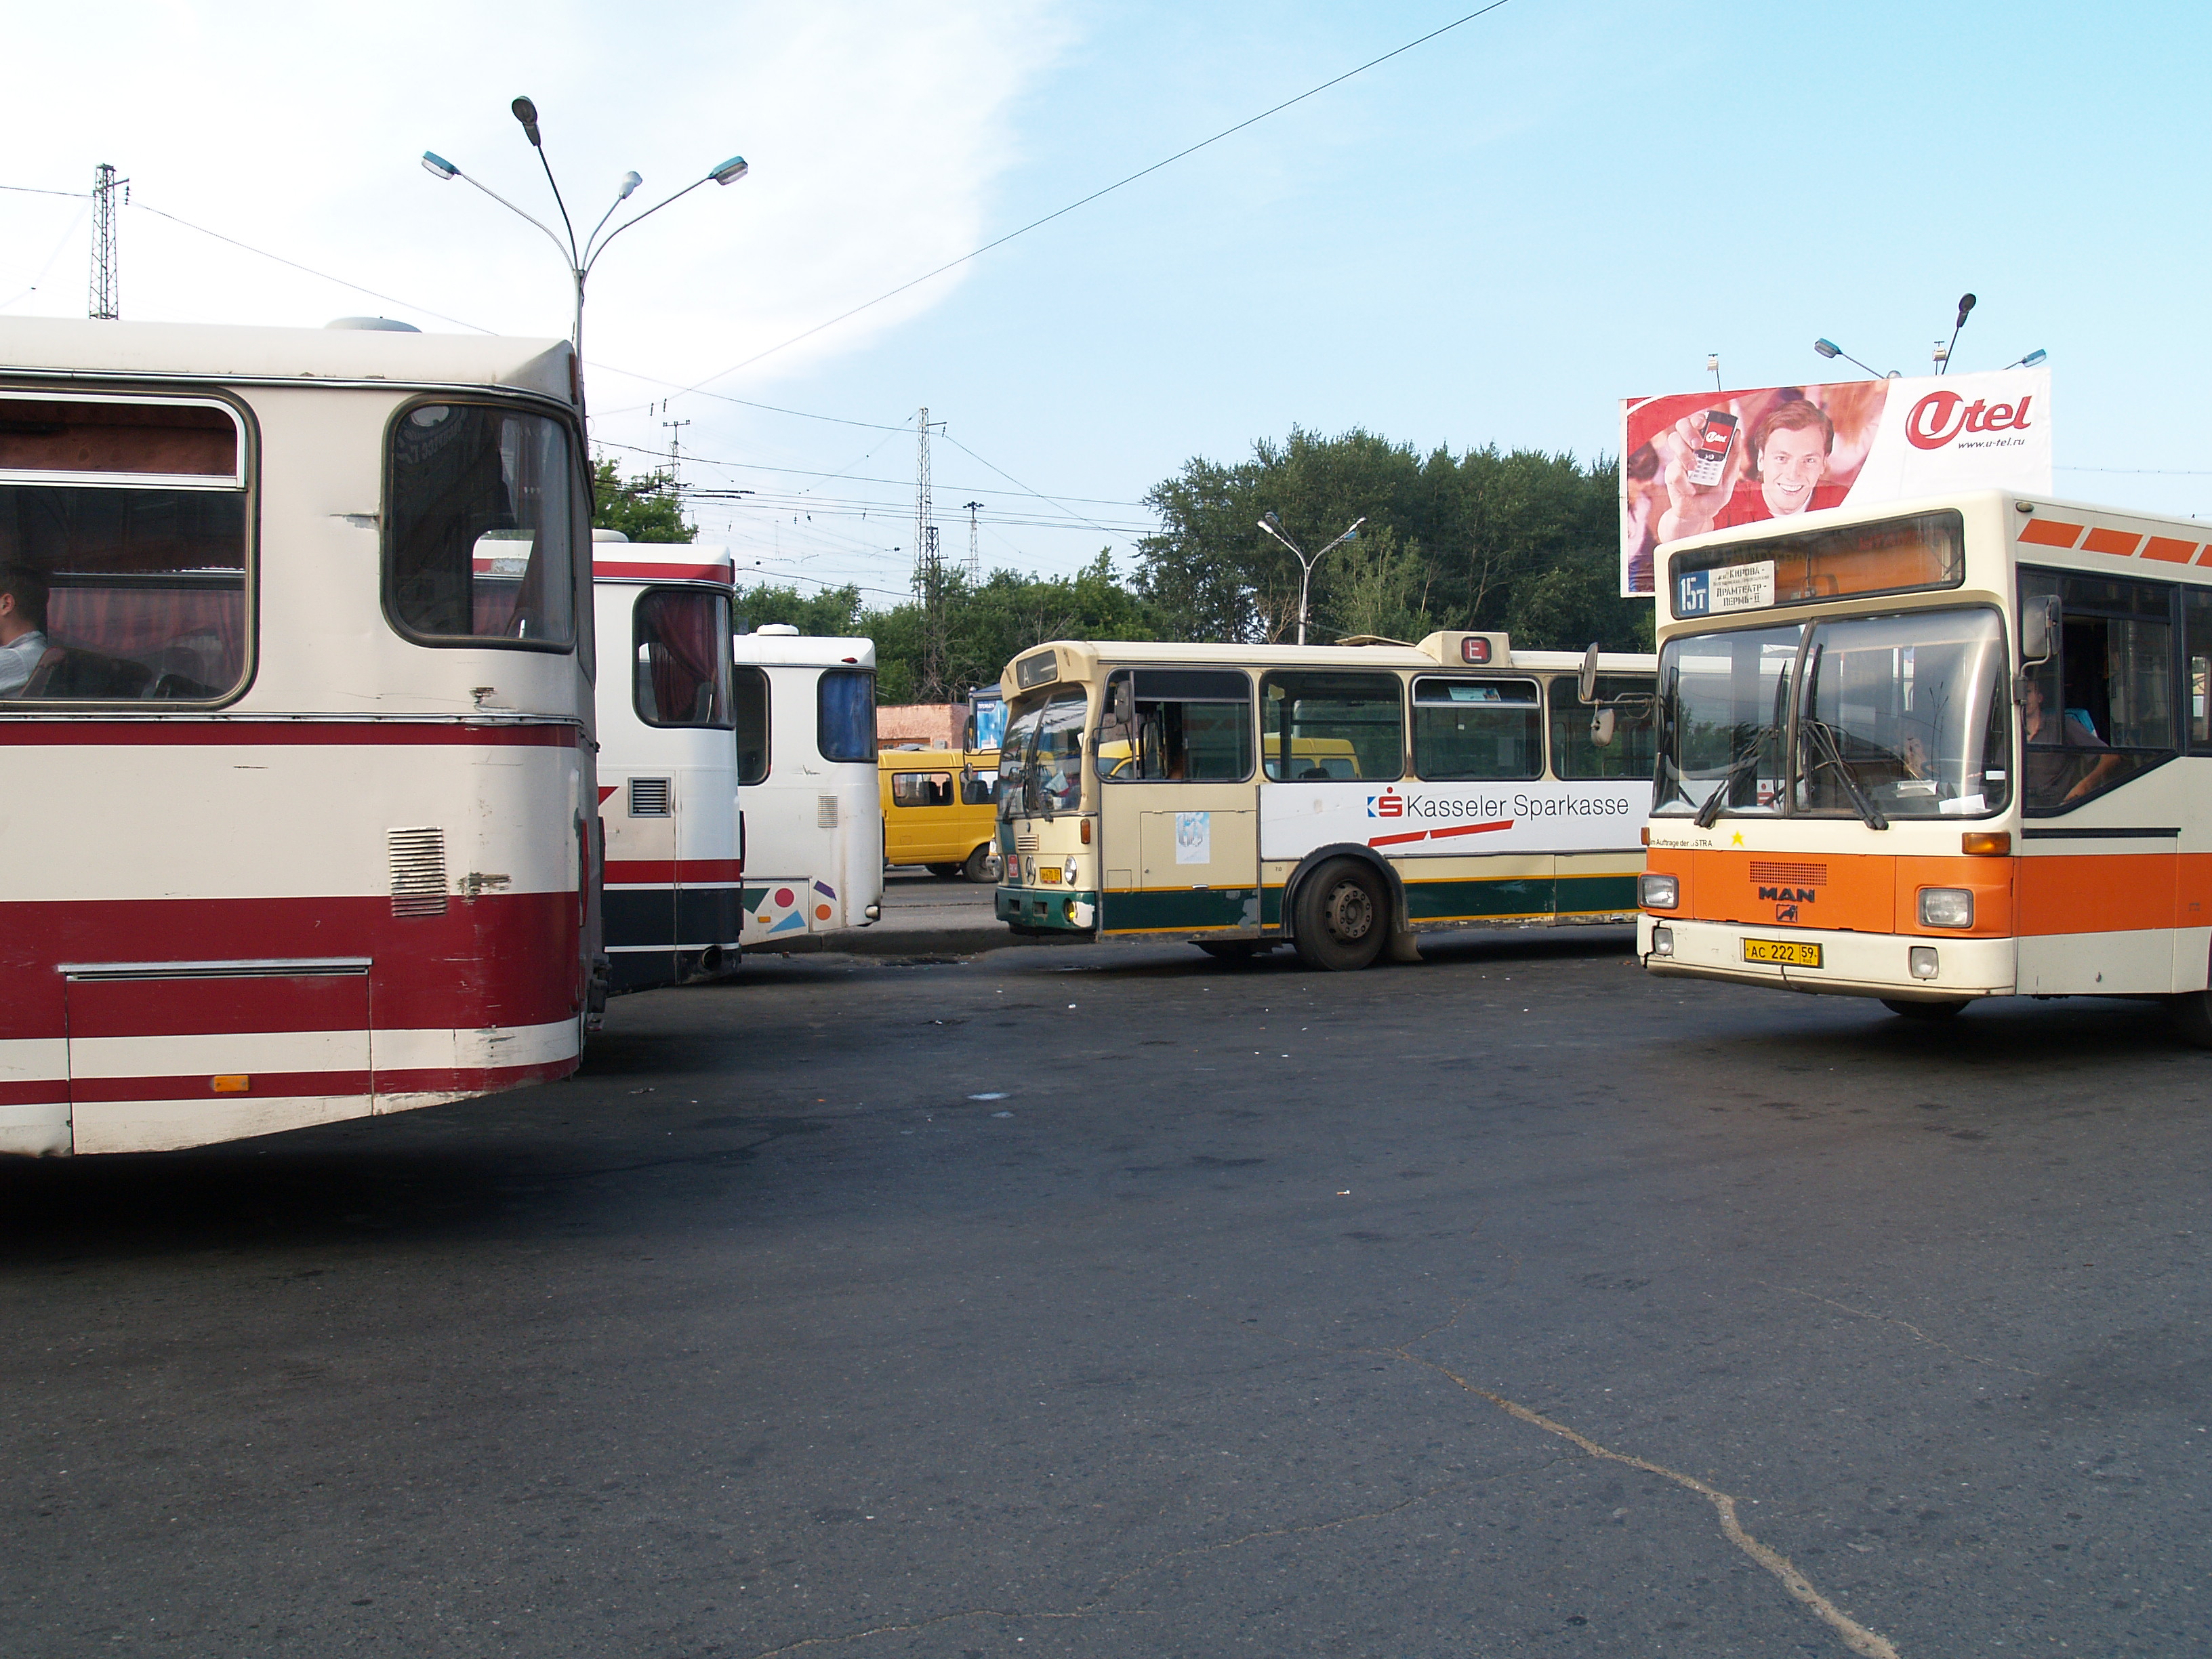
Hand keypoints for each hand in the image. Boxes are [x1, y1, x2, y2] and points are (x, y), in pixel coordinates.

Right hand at [1653, 407, 1745, 541]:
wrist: (1699, 515)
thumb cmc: (1713, 496)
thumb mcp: (1729, 478)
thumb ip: (1734, 457)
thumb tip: (1737, 434)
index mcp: (1704, 447)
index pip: (1698, 423)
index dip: (1699, 418)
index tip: (1705, 422)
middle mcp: (1689, 450)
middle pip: (1681, 426)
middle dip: (1689, 430)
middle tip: (1698, 444)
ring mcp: (1679, 462)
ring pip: (1674, 442)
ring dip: (1684, 453)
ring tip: (1694, 468)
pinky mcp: (1671, 476)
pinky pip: (1674, 472)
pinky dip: (1684, 482)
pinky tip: (1691, 490)